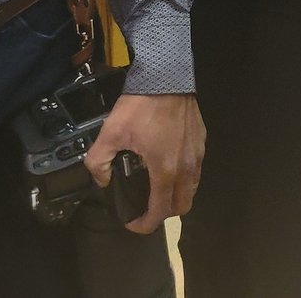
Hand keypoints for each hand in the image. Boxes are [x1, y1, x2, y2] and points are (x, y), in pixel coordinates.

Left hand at [86, 91, 204, 233]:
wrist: (166, 75)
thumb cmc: (141, 106)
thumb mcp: (111, 132)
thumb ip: (99, 161)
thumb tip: (101, 179)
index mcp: (165, 171)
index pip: (160, 211)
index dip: (144, 224)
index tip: (132, 222)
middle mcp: (186, 167)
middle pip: (181, 206)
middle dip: (163, 213)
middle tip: (145, 207)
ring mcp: (197, 154)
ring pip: (191, 188)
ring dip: (175, 195)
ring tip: (157, 187)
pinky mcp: (201, 140)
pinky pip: (195, 169)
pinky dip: (183, 176)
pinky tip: (168, 163)